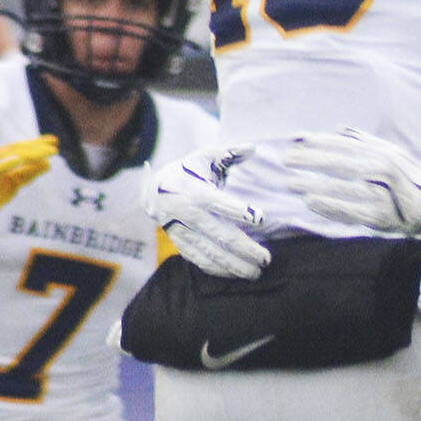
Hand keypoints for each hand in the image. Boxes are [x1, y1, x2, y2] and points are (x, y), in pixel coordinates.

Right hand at [0, 135, 57, 230]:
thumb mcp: (12, 185)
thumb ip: (27, 174)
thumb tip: (48, 164)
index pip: (17, 148)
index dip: (36, 144)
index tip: (54, 142)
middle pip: (14, 150)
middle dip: (35, 148)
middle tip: (54, 148)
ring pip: (6, 157)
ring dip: (26, 154)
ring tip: (44, 153)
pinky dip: (4, 164)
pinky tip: (18, 160)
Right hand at [143, 150, 269, 279]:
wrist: (154, 191)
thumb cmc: (189, 171)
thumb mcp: (204, 156)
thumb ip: (228, 151)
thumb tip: (252, 147)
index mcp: (194, 190)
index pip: (219, 202)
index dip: (239, 210)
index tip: (261, 218)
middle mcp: (187, 213)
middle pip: (219, 234)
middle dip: (244, 248)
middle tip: (266, 258)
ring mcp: (181, 231)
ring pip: (210, 252)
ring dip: (234, 264)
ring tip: (256, 272)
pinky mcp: (179, 243)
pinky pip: (199, 259)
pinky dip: (218, 269)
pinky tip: (236, 273)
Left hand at [282, 131, 420, 238]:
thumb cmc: (412, 179)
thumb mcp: (394, 154)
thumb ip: (366, 142)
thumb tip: (340, 129)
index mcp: (384, 153)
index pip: (347, 146)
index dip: (320, 142)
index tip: (296, 140)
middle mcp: (385, 171)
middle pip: (343, 164)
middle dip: (312, 161)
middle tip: (286, 159)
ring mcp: (384, 196)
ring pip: (345, 188)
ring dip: (316, 185)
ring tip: (290, 183)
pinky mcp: (382, 219)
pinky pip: (352, 212)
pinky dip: (330, 207)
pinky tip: (311, 202)